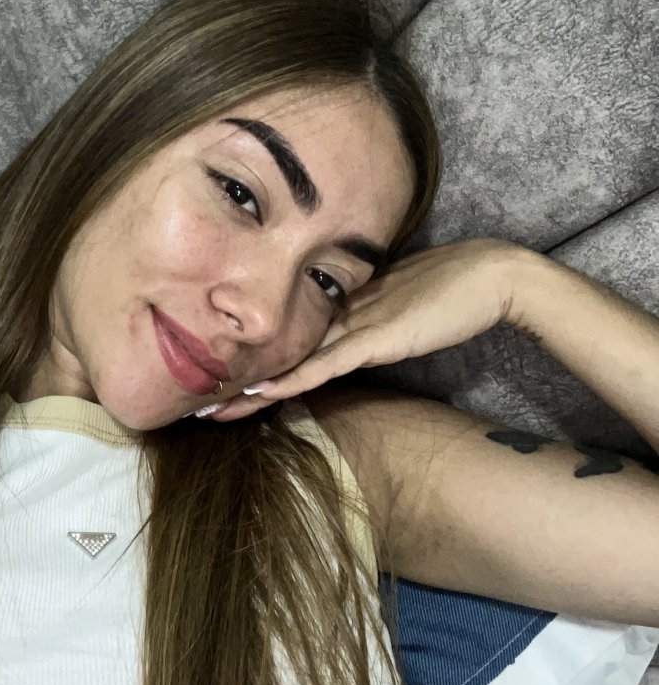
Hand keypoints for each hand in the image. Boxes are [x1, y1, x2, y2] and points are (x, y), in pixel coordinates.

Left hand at [202, 238, 528, 421]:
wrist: (492, 276)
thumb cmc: (457, 290)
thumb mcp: (404, 310)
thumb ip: (377, 322)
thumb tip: (356, 340)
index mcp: (345, 308)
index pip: (289, 341)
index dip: (255, 363)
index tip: (221, 381)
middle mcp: (339, 316)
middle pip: (277, 352)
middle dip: (236, 377)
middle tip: (193, 400)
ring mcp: (353, 327)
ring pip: (289, 362)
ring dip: (248, 389)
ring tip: (208, 408)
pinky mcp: (372, 340)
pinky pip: (321, 366)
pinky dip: (287, 381)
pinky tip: (256, 393)